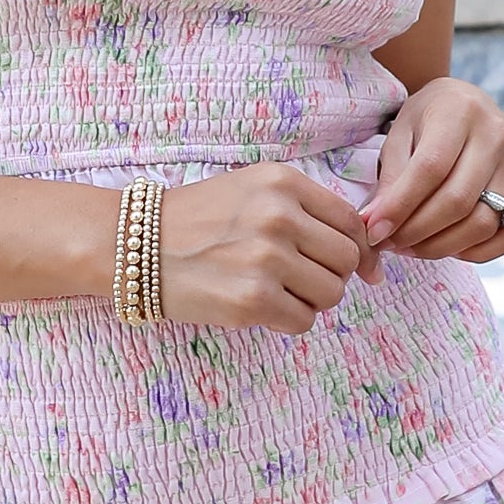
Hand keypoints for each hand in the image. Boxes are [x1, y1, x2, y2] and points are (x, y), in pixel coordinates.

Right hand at [157, 163, 366, 331]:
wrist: (130, 244)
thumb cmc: (194, 220)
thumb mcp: (252, 192)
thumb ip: (308, 215)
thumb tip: (373, 265)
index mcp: (283, 182)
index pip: (350, 222)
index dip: (355, 249)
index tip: (347, 266)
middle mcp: (279, 216)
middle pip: (346, 260)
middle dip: (328, 275)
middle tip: (296, 278)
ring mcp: (266, 259)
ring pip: (330, 294)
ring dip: (309, 300)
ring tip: (275, 291)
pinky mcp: (251, 300)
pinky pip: (303, 321)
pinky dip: (287, 320)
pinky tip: (258, 306)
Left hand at [357, 80, 503, 273]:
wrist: (465, 105)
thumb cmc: (426, 120)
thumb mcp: (399, 134)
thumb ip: (390, 178)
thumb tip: (375, 225)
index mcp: (461, 112)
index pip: (431, 168)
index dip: (400, 206)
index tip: (374, 230)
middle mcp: (497, 137)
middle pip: (458, 200)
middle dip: (416, 232)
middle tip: (388, 243)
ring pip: (483, 223)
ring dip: (441, 246)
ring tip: (409, 247)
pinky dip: (475, 253)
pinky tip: (446, 247)